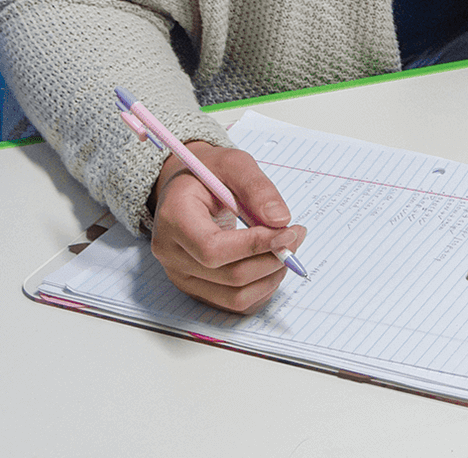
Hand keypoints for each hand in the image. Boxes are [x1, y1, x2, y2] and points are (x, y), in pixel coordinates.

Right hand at [149, 142, 304, 313]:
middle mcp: (171, 254)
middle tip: (297, 234)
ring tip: (286, 248)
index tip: (288, 232)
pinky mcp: (196, 288)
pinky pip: (235, 303)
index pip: (213, 249)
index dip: (256, 245)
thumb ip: (257, 188)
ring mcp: (182, 275)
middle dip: (273, 258)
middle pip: (230, 276)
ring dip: (272, 276)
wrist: (185, 187)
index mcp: (174, 219)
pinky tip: (271, 264)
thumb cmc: (207, 174)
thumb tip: (280, 220)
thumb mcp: (233, 164)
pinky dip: (262, 288)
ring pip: (236, 296)